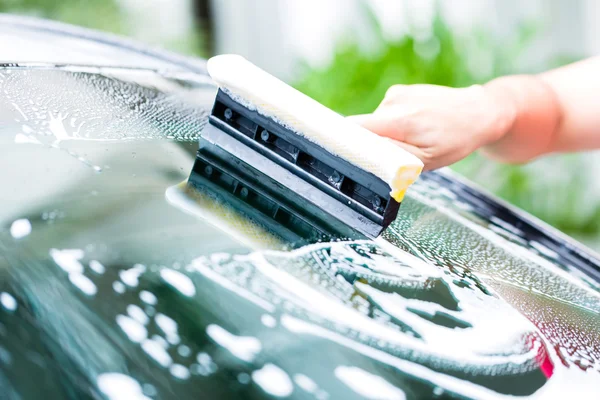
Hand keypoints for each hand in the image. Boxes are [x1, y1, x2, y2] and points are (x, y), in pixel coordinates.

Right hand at [348, 83, 515, 169]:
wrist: (478, 112)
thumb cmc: (456, 139)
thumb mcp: (427, 159)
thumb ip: (393, 155)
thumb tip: (367, 153)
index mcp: (399, 120)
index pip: (353, 128)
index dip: (342, 140)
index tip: (339, 150)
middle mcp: (393, 102)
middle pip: (364, 129)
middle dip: (375, 143)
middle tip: (400, 152)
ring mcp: (396, 93)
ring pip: (376, 122)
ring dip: (389, 134)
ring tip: (416, 137)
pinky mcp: (400, 91)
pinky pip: (386, 114)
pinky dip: (396, 124)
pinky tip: (417, 126)